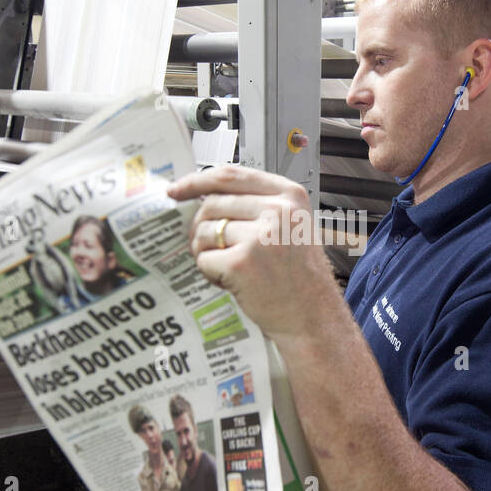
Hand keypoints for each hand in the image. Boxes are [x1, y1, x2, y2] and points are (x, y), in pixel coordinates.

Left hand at [167, 165, 340, 340]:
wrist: (313, 316)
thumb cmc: (300, 276)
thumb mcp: (291, 227)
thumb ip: (257, 205)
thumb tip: (206, 197)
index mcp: (289, 195)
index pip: (231, 174)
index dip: (197, 181)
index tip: (177, 190)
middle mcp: (278, 211)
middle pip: (213, 204)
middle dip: (201, 227)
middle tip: (207, 247)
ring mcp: (260, 237)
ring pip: (205, 231)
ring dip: (205, 251)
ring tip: (227, 267)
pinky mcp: (242, 263)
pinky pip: (204, 259)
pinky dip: (210, 273)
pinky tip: (231, 281)